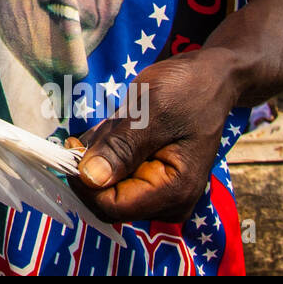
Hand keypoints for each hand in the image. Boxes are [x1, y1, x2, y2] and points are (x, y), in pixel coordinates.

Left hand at [68, 48, 238, 223]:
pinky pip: (113, 170)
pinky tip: (121, 123)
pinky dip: (106, 147)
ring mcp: (159, 190)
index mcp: (174, 191)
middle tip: (102, 126)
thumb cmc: (187, 90)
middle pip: (107, 199)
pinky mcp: (149, 176)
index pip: (112, 206)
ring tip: (121, 120)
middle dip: (93, 162)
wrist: (211, 77)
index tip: (71, 146)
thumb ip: (121, 147)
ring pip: (106, 182)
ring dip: (101, 150)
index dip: (84, 182)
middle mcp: (167, 200)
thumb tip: (91, 178)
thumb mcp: (152, 111)